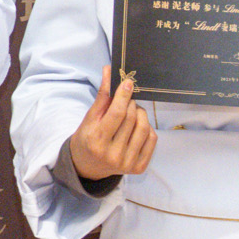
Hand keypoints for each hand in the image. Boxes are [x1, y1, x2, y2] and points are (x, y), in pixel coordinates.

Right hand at [64, 67, 156, 182]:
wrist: (88, 166)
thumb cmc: (87, 139)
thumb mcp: (89, 118)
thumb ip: (102, 96)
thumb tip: (109, 71)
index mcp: (97, 141)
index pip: (117, 114)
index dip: (124, 96)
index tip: (128, 82)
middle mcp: (113, 154)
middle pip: (131, 119)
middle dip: (131, 103)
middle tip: (127, 100)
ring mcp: (127, 163)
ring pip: (144, 128)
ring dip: (141, 113)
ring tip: (133, 112)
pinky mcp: (138, 168)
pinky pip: (152, 139)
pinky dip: (148, 127)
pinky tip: (138, 126)